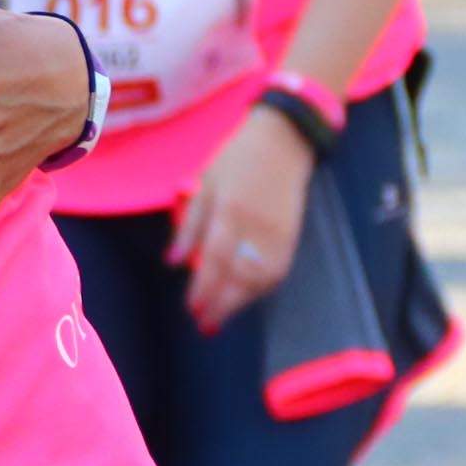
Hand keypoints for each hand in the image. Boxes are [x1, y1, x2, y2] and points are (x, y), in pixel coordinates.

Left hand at [169, 107, 313, 331]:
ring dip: (241, 302)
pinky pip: (277, 272)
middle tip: (205, 324)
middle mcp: (257, 227)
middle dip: (222, 304)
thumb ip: (190, 225)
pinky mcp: (293, 237)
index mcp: (230, 210)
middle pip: (240, 276)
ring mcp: (279, 234)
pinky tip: (245, 296)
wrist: (284, 141)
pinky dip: (260, 289)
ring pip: (261, 279)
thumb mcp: (205, 183)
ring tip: (221, 315)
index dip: (204, 287)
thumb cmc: (236, 158)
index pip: (215, 259)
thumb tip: (173, 263)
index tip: (192, 308)